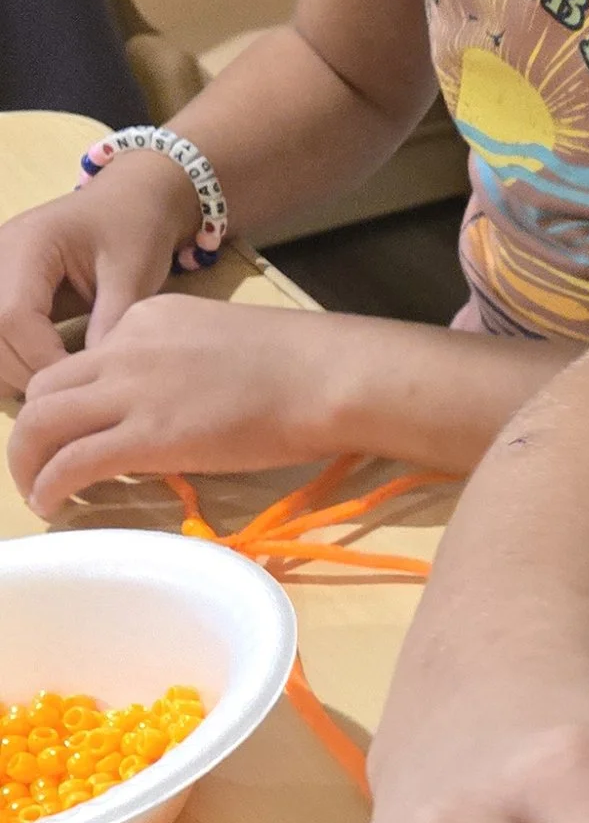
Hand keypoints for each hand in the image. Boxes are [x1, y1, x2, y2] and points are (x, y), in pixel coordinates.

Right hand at [0, 153, 197, 393]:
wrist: (128, 201)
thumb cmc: (134, 229)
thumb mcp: (134, 271)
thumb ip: (112, 320)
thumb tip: (90, 373)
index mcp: (29, 244)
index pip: (13, 316)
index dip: (41, 359)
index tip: (81, 382)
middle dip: (27, 371)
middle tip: (73, 392)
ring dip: (14, 373)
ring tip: (60, 386)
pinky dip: (10, 363)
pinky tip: (46, 374)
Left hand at [8, 294, 358, 513]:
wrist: (324, 376)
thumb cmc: (301, 364)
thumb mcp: (222, 341)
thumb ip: (182, 364)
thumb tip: (172, 408)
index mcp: (147, 317)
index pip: (85, 359)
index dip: (73, 401)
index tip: (81, 431)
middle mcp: (125, 347)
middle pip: (45, 387)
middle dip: (31, 430)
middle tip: (39, 464)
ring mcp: (132, 391)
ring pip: (41, 423)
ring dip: (27, 460)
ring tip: (36, 490)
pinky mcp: (146, 436)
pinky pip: (73, 462)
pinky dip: (50, 485)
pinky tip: (52, 505)